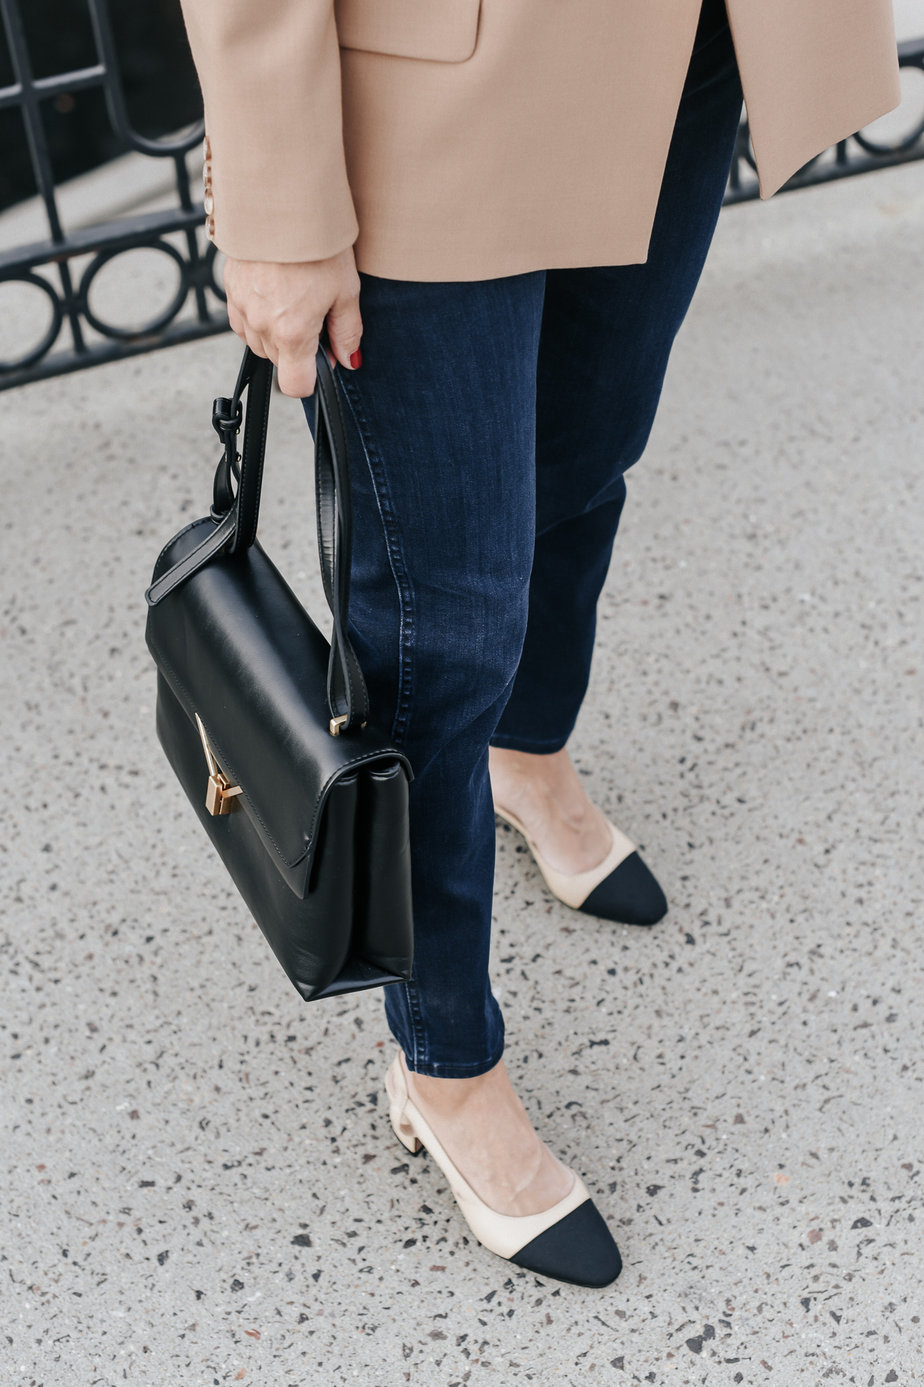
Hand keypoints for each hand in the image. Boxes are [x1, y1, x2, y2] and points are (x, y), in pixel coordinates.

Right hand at [222, 247, 362, 396]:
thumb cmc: (317, 243)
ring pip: (258, 342)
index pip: (296, 386)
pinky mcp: (228, 289)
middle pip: (279, 362)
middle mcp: (261, 326)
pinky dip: (257, 315)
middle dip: (298, 349)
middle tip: (314, 314)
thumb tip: (349, 360)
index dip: (313, 378)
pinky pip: (242, 320)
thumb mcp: (345, 289)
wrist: (279, 199)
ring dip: (276, 333)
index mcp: (292, 333)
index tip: (324, 358)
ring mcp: (241, 308)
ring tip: (293, 298)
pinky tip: (274, 292)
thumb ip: (346, 331)